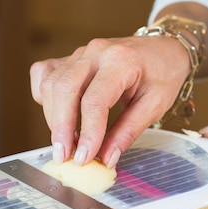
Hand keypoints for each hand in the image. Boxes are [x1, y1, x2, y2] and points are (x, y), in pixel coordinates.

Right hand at [30, 34, 189, 166]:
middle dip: (60, 127)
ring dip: (53, 118)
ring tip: (66, 143)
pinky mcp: (70, 57)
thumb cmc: (162, 75)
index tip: (84, 157)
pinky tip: (56, 114)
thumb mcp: (155, 105)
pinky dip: (45, 96)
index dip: (87, 132)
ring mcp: (80, 53)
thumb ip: (128, 132)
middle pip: (65, 89)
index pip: (95, 100)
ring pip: (51, 84)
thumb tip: (106, 159)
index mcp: (121, 61)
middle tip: (63, 156)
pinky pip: (44, 73)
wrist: (163, 49)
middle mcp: (96, 52)